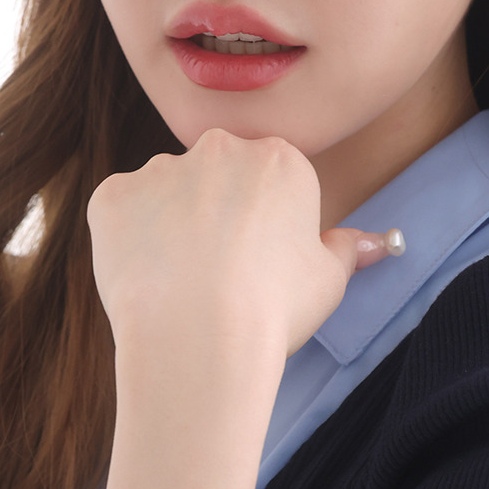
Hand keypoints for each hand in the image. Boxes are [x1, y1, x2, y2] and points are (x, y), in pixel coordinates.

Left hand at [86, 129, 400, 362]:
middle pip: (215, 177)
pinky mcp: (112, 194)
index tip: (257, 264)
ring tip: (178, 285)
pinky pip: (119, 212)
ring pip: (164, 193)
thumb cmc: (271, 311)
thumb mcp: (328, 281)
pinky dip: (126, 241)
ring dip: (168, 227)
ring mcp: (160, 168)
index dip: (262, 228)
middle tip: (215, 275)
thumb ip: (346, 250)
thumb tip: (376, 242)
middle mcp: (218, 149)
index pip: (268, 181)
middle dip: (214, 216)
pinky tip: (145, 280)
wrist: (198, 339)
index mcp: (279, 160)